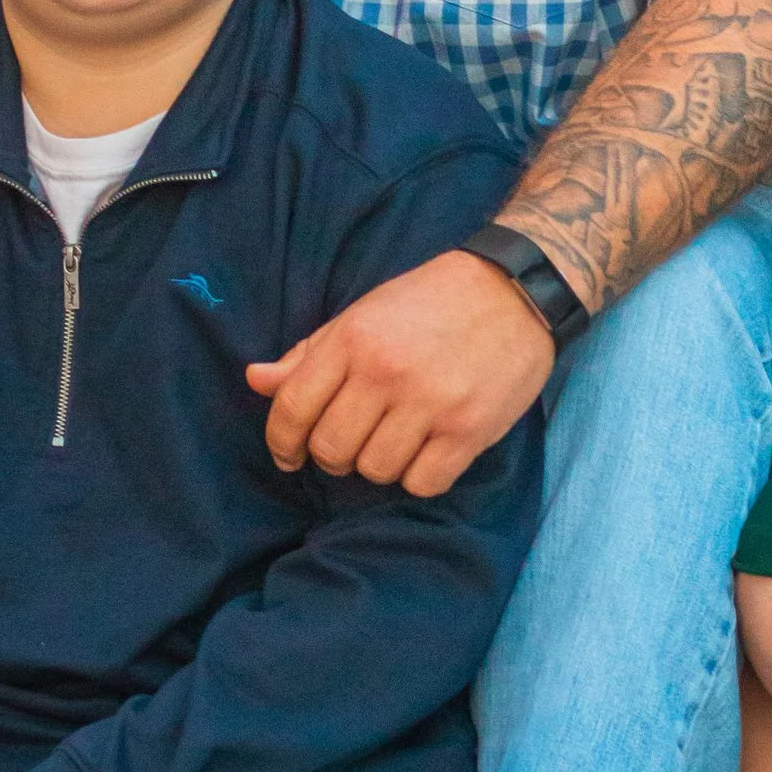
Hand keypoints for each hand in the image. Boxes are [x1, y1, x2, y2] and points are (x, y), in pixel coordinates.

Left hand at [248, 247, 554, 498]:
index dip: (282, 441)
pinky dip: (420, 476)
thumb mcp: (363, 315)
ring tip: (396, 440)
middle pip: (331, 449)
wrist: (514, 289)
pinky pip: (423, 483)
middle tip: (352, 443)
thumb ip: (310, 353)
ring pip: (375, 470)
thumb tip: (256, 381)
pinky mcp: (469, 429)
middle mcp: (386, 371)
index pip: (293, 407)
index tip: (289, 454)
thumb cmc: (431, 301)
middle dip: (333, 456)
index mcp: (353, 339)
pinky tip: (429, 451)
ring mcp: (430, 403)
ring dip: (379, 464)